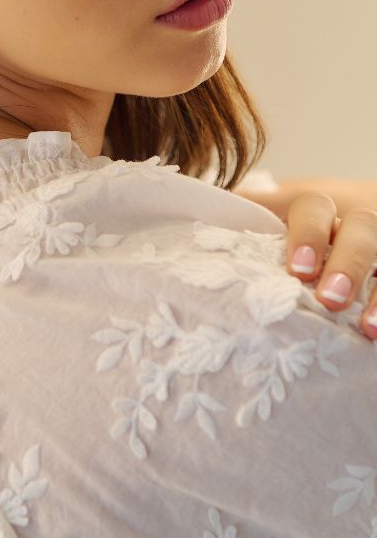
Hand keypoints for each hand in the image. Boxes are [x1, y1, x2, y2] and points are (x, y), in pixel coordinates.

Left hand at [236, 177, 376, 338]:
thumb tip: (179, 221)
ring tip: (369, 329)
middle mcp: (353, 229)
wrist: (324, 254)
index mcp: (314, 213)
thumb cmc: (278, 252)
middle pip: (364, 229)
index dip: (309, 234)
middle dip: (349, 262)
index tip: (297, 270)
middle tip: (330, 299)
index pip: (315, 207)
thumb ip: (231, 227)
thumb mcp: (259, 235)